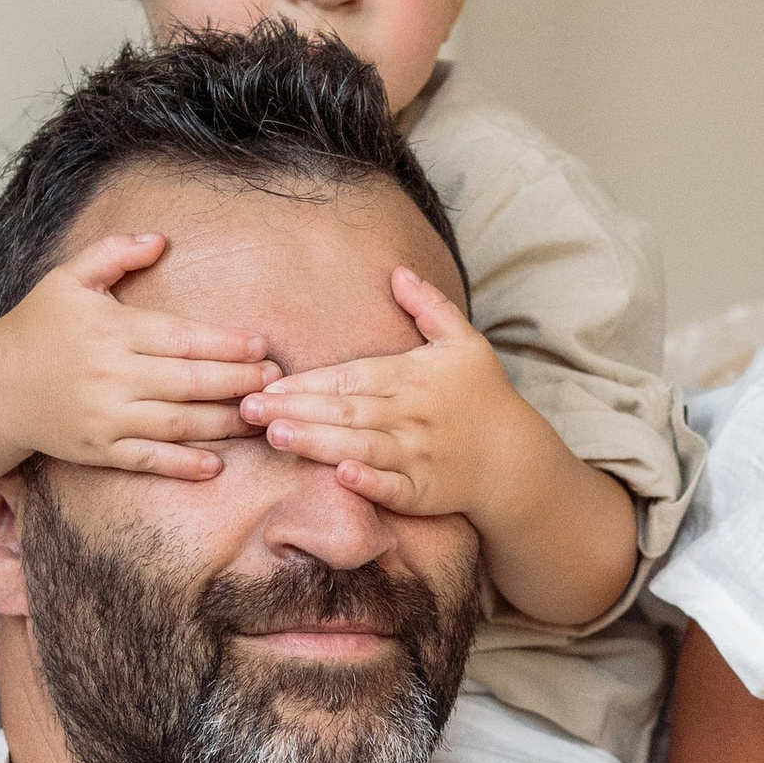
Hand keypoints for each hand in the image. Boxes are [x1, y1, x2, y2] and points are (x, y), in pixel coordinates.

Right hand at [0, 234, 278, 480]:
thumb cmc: (38, 327)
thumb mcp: (68, 279)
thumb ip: (114, 253)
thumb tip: (160, 239)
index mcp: (112, 330)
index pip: (181, 337)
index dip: (226, 344)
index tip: (261, 346)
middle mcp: (112, 375)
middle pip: (189, 381)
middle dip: (238, 382)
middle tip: (276, 382)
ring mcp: (106, 417)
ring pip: (178, 423)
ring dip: (225, 423)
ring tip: (261, 418)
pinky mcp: (99, 450)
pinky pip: (149, 459)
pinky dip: (183, 464)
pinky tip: (216, 463)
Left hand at [241, 268, 525, 522]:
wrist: (516, 458)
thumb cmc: (484, 396)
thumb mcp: (464, 342)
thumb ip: (429, 306)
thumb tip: (398, 270)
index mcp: (411, 377)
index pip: (350, 376)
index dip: (307, 382)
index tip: (265, 385)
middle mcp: (411, 414)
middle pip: (346, 409)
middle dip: (295, 409)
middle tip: (247, 409)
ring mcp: (418, 454)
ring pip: (361, 445)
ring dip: (318, 442)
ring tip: (276, 437)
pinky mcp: (424, 491)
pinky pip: (394, 487)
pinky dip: (370, 482)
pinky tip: (341, 476)